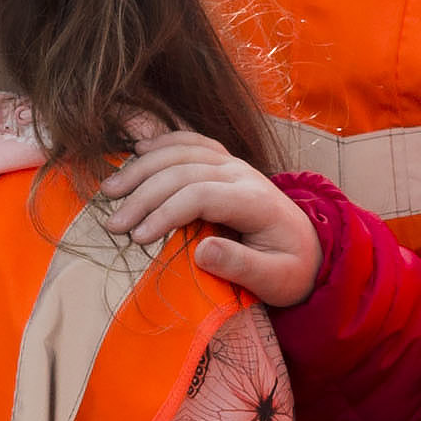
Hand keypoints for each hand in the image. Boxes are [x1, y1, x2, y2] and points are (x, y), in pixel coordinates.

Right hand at [103, 127, 321, 301]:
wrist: (310, 247)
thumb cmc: (289, 268)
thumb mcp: (275, 279)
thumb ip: (242, 266)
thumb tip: (202, 251)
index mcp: (255, 201)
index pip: (201, 195)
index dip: (166, 213)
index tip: (138, 238)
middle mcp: (243, 174)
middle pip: (184, 171)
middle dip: (144, 195)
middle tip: (113, 224)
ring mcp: (233, 164)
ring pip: (182, 151)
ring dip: (143, 168)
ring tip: (110, 190)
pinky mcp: (225, 162)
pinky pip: (191, 141)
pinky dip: (162, 143)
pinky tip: (136, 151)